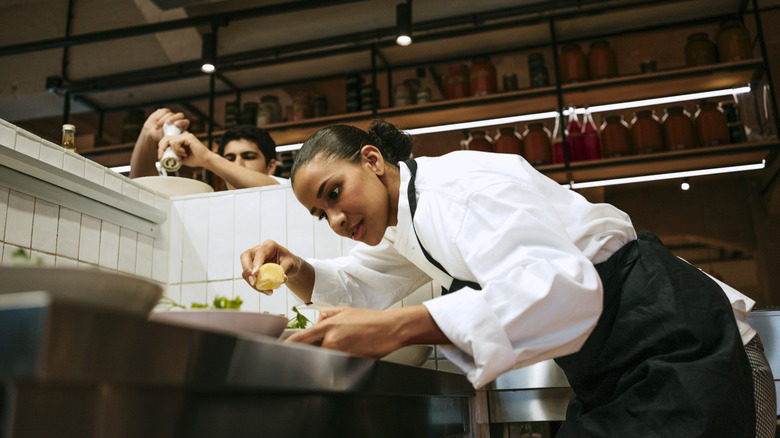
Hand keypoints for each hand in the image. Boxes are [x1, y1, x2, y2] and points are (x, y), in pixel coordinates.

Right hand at [142, 108, 188, 143]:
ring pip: (170, 113)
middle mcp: (177, 119)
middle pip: (180, 115)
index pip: (186, 122)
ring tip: (156, 127)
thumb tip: (186, 133)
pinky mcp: (164, 111)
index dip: (182, 122)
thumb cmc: (161, 137)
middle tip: (166, 123)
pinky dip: (159, 116)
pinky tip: (156, 121)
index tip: (175, 124)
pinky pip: (163, 111)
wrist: (151, 133)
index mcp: (181, 126)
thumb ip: (175, 136)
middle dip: (173, 118)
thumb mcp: (168, 138)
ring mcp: (171, 114)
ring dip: (162, 120)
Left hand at [157, 132, 213, 167]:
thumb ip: (174, 156)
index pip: (166, 140)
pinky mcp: (188, 137)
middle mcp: (182, 136)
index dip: (161, 147)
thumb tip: (165, 158)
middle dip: (161, 147)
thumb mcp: (181, 158)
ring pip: (171, 141)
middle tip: (161, 156)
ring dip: (174, 150)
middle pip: (166, 138)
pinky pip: (176, 142)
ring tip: (182, 154)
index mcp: (180, 139)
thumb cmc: (196, 159)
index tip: (160, 156)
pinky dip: (178, 149)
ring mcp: (185, 135)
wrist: (205, 160)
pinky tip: (184, 152)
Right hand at [240, 240, 298, 294]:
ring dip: (253, 282)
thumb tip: (283, 279)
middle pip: (245, 256)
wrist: (288, 266)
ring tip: (267, 291)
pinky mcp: (251, 268)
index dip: (256, 263)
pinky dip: (255, 285)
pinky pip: (249, 277)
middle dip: (247, 270)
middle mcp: (258, 250)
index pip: (260, 253)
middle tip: (253, 282)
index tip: (255, 273)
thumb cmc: (289, 261)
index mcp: (269, 246)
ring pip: (245, 269)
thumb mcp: (291, 264)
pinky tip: (265, 290)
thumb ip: (286, 270)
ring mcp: (253, 259)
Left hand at [286, 307, 405, 357]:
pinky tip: (348, 353)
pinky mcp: (349, 363)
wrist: (390, 329)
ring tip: (339, 349)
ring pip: (322, 359)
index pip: (300, 339)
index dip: (287, 345)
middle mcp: (332, 341)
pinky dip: (336, 362)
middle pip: (309, 352)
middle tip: (308, 352)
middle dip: (306, 352)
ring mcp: (341, 353)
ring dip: (324, 357)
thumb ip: (325, 315)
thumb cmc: (369, 320)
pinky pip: (336, 365)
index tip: (279, 349)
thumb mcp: (344, 310)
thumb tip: (314, 323)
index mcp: (328, 326)